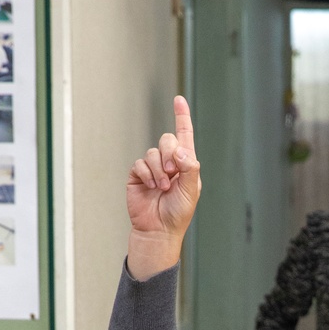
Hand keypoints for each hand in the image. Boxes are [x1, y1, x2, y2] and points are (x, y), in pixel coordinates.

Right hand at [126, 95, 200, 280]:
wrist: (158, 230)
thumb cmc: (177, 213)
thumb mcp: (191, 191)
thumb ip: (189, 168)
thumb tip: (181, 151)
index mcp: (186, 165)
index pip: (184, 136)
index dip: (182, 117)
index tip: (179, 100)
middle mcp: (169, 163)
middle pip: (167, 140)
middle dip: (170, 154)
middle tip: (172, 174)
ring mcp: (153, 168)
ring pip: (153, 152)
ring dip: (159, 170)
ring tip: (163, 188)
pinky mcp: (138, 174)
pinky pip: (140, 163)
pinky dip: (147, 174)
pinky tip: (151, 187)